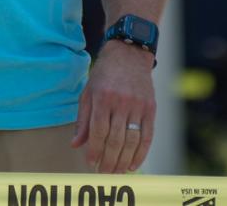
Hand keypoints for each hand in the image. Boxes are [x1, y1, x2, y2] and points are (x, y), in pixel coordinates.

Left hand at [72, 40, 155, 172]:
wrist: (129, 54)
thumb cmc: (104, 74)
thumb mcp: (88, 92)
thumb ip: (83, 120)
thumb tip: (75, 145)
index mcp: (102, 97)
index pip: (98, 131)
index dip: (94, 150)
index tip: (90, 163)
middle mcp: (121, 102)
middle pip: (115, 140)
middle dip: (108, 160)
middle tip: (103, 173)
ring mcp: (138, 105)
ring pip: (132, 141)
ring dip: (123, 161)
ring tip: (116, 172)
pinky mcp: (151, 108)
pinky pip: (147, 136)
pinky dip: (141, 153)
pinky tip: (132, 164)